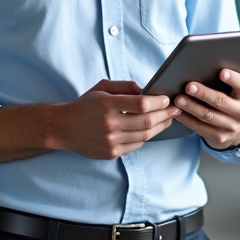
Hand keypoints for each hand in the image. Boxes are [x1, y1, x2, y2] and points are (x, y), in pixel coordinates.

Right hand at [49, 79, 180, 159]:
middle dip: (165, 115)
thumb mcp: (101, 88)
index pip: (141, 103)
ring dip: (160, 127)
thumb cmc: (85, 105)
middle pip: (146, 122)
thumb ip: (125, 86)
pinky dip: (146, 137)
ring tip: (168, 119)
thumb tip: (147, 90)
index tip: (167, 99)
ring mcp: (110, 141)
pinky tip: (151, 129)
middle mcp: (109, 124)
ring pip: (144, 135)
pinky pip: (136, 145)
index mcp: (107, 104)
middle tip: (176, 109)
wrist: (63, 128)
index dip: (158, 102)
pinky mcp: (111, 152)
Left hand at [174, 69, 239, 149]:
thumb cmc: (233, 97)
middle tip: (189, 86)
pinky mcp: (219, 137)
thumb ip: (233, 73)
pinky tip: (177, 111)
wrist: (237, 126)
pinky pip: (200, 127)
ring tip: (178, 98)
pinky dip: (187, 119)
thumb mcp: (237, 86)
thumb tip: (219, 58)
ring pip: (208, 116)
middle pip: (221, 101)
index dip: (233, 79)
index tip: (221, 72)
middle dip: (203, 93)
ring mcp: (231, 126)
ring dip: (191, 107)